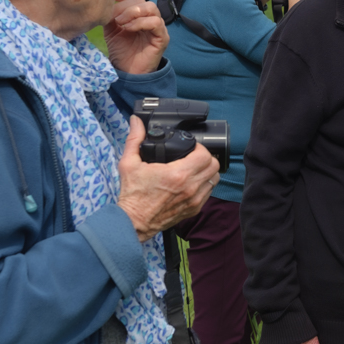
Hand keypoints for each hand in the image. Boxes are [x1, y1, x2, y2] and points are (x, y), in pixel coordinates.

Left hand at [104, 0, 168, 74]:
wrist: (127, 71)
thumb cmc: (121, 50)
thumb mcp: (111, 29)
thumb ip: (111, 14)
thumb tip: (107, 0)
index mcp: (139, 13)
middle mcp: (150, 17)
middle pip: (141, 0)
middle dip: (125, 6)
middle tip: (115, 18)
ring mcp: (158, 27)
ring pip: (151, 7)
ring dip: (133, 12)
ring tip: (121, 23)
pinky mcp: (162, 37)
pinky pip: (155, 22)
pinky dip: (140, 23)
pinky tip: (128, 29)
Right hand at [117, 116, 220, 241]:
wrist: (133, 222)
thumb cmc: (132, 195)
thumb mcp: (129, 163)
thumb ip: (134, 139)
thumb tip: (136, 121)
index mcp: (178, 174)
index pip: (205, 155)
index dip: (200, 147)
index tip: (191, 147)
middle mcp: (190, 187)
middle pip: (214, 166)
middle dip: (206, 158)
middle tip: (194, 156)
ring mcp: (194, 200)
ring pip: (214, 180)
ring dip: (207, 172)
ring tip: (194, 168)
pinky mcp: (194, 210)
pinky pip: (209, 193)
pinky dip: (204, 185)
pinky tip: (192, 182)